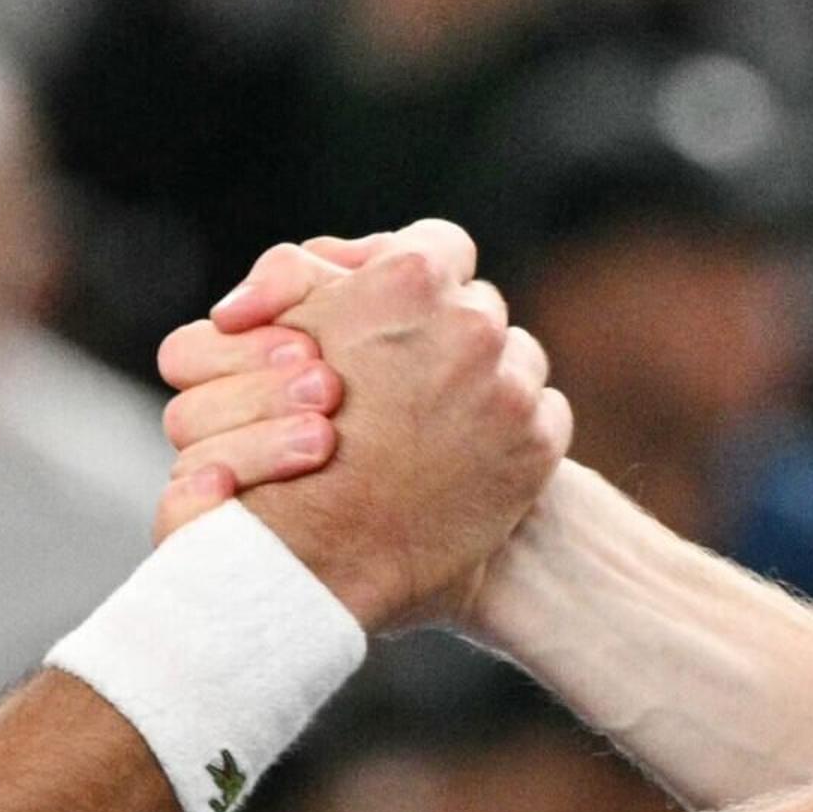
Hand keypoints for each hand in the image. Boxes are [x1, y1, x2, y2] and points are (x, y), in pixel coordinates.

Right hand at [158, 223, 571, 628]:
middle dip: (442, 339)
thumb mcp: (273, 336)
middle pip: (474, 306)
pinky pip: (539, 414)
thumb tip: (349, 262)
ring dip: (480, 385)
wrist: (310, 566)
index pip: (436, 245)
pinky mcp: (538, 444)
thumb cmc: (277, 444)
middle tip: (401, 388)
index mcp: (409, 280)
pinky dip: (507, 434)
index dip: (411, 282)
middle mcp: (472, 322)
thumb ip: (305, 274)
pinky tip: (458, 462)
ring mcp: (512, 384)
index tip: (392, 319)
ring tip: (426, 430)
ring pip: (512, 359)